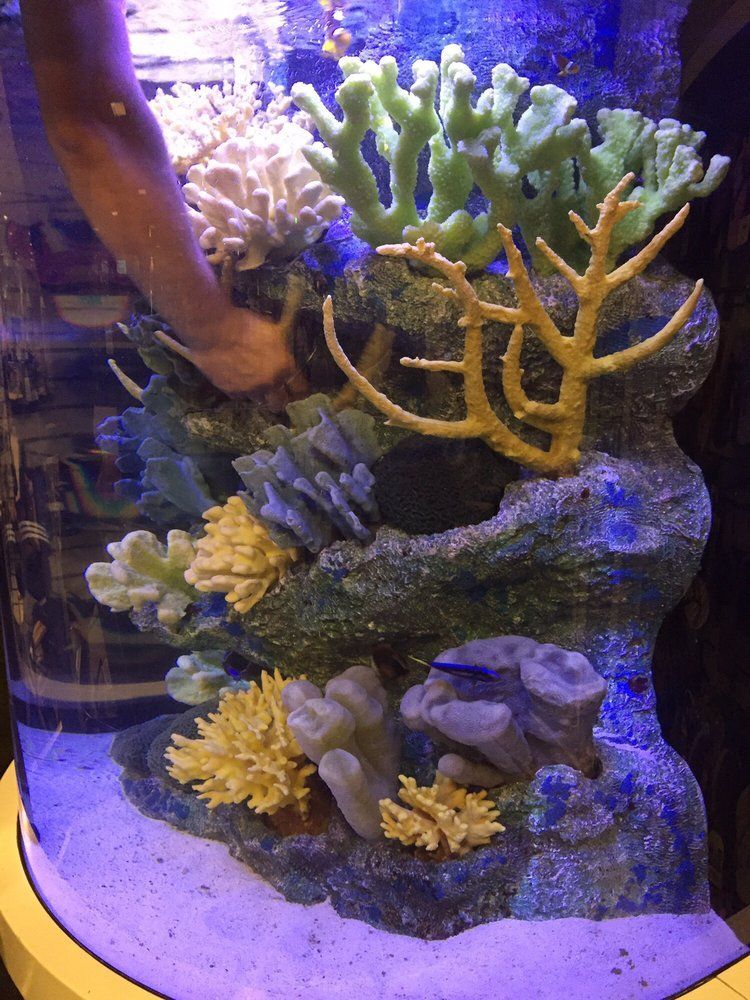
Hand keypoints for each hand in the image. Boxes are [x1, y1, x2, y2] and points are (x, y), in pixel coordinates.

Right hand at [156, 306, 307, 410]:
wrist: (214, 330)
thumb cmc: (245, 323)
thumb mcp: (273, 331)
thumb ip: (282, 348)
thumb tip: (285, 352)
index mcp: (285, 367)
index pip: (301, 389)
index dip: (301, 390)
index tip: (298, 389)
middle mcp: (270, 383)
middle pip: (280, 404)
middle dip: (280, 399)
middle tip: (277, 392)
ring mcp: (250, 390)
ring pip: (260, 401)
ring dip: (260, 394)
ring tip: (255, 384)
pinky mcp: (231, 391)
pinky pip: (240, 395)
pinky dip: (241, 390)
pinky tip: (237, 379)